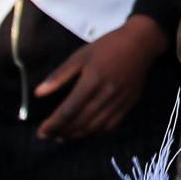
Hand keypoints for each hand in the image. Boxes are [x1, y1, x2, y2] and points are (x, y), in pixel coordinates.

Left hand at [33, 15, 166, 140]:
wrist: (141, 43)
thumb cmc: (107, 47)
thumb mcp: (80, 55)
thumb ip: (59, 75)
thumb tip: (39, 93)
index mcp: (92, 80)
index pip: (69, 110)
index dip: (53, 124)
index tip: (41, 131)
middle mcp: (107, 94)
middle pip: (80, 122)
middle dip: (61, 132)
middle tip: (48, 135)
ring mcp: (120, 101)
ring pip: (95, 127)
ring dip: (76, 135)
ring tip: (63, 136)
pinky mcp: (128, 105)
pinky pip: (110, 126)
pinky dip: (95, 131)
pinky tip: (85, 130)